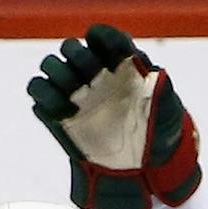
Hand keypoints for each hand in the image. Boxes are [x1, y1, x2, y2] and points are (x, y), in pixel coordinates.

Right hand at [27, 23, 201, 208]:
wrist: (139, 171)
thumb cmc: (158, 136)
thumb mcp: (169, 112)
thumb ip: (162, 89)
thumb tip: (155, 74)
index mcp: (123, 66)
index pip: (106, 39)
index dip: (102, 37)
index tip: (102, 46)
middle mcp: (96, 76)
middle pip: (72, 48)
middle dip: (77, 56)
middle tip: (88, 75)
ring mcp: (75, 95)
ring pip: (50, 66)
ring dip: (56, 72)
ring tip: (72, 93)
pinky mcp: (58, 117)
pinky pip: (39, 93)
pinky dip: (44, 96)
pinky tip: (63, 112)